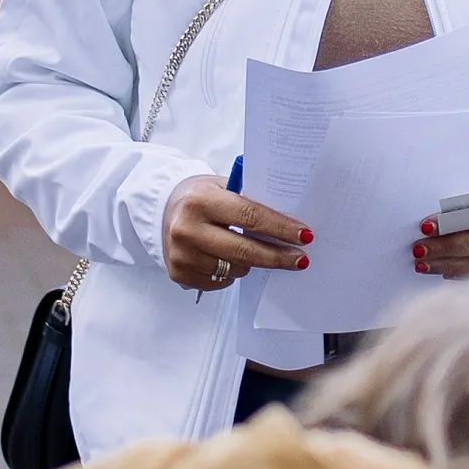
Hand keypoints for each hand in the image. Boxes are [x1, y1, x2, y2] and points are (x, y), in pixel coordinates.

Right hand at [165, 174, 309, 290]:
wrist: (164, 209)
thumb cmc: (202, 197)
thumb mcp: (224, 187)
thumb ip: (251, 202)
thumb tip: (290, 224)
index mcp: (201, 200)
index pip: (250, 216)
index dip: (280, 228)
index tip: (304, 236)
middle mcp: (187, 228)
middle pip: (245, 250)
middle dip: (278, 256)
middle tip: (300, 259)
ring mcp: (181, 254)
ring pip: (235, 269)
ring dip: (251, 263)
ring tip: (249, 249)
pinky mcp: (180, 273)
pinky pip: (221, 281)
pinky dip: (231, 272)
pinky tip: (226, 258)